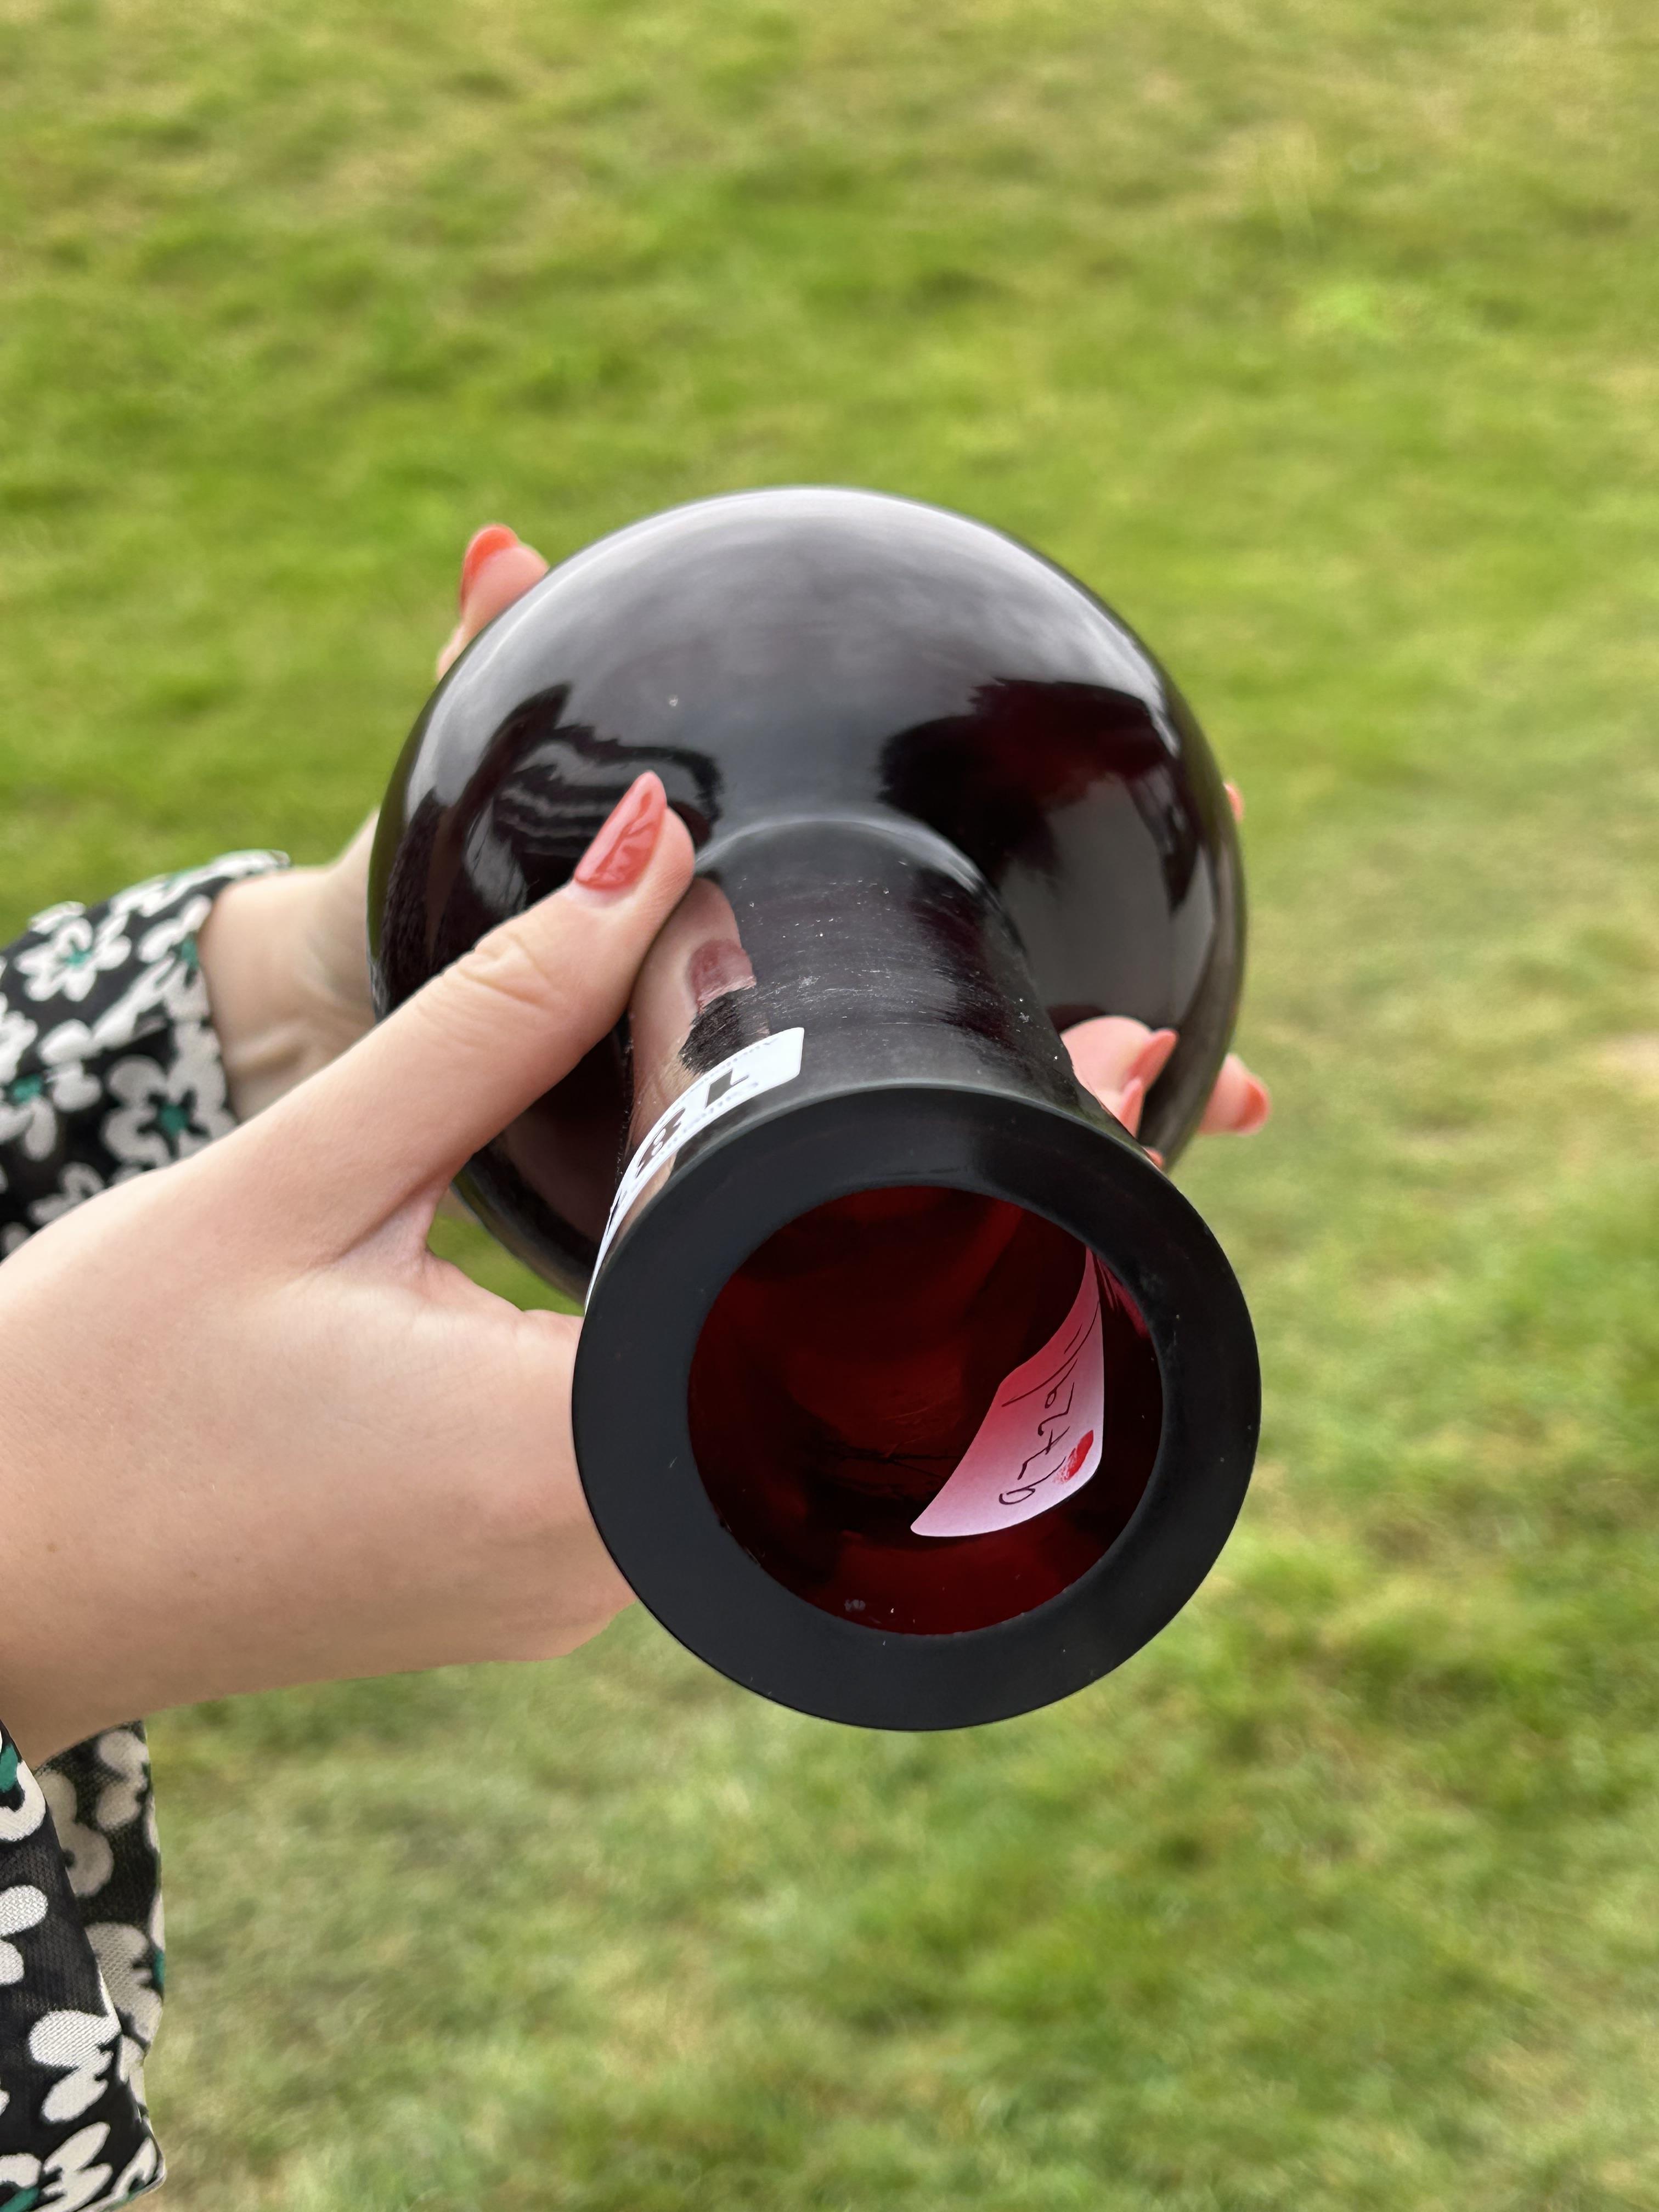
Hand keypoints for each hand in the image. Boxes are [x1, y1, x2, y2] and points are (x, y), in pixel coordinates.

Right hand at [0, 775, 693, 1763]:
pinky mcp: (525, 1592)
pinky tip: (586, 1242)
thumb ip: (494, 1021)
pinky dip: (633, 1334)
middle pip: (758, 1326)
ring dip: (681, 1247)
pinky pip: (639, 1445)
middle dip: (729, 1163)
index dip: (748, 1092)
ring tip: (632, 1109)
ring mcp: (564, 1595)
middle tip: (678, 1014)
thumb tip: (651, 860)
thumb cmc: (91, 1393)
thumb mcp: (294, 1176)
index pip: (755, 1248)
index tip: (701, 971)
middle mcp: (596, 1560)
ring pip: (709, 1387)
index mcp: (554, 1461)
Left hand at [201, 521, 1267, 1146]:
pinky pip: (856, 1222)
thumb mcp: (459, 797)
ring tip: (1176, 1146)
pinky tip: (1039, 1245)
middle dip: (1111, 1036)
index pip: (941, 888)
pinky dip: (952, 1226)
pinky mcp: (722, 1198)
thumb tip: (497, 540)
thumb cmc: (393, 910)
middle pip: (985, 1018)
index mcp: (766, 912)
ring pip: (951, 1128)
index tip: (1209, 827)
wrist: (332, 1046)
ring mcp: (768, 1103)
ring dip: (1066, 1142)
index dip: (1077, 859)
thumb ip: (487, 674)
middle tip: (1218, 1069)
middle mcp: (792, 1007)